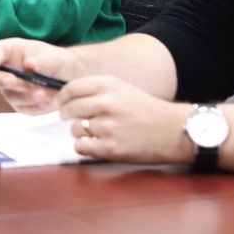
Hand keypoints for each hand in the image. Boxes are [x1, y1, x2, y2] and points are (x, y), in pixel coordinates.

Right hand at [0, 38, 87, 114]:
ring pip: (9, 95)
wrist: (72, 78)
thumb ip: (44, 61)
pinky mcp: (19, 103)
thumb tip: (29, 64)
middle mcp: (5, 69)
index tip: (4, 71)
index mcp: (9, 50)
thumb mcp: (56, 58)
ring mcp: (10, 87)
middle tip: (17, 83)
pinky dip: (35, 106)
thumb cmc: (61, 62)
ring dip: (26, 97)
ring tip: (44, 95)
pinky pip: (23, 108)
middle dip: (3, 81)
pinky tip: (47, 102)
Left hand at [56, 76, 195, 163]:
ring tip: (94, 132)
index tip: (61, 104)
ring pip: (75, 129)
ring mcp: (108, 127)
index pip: (70, 89)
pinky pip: (81, 147)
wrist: (173, 131)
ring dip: (80, 132)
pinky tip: (95, 144)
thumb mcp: (122, 88)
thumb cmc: (146, 110)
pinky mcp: (110, 148)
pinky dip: (85, 147)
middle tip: (74, 119)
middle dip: (68, 116)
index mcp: (108, 85)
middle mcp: (106, 103)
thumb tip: (65, 97)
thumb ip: (96, 90)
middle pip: (69, 109)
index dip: (61, 98)